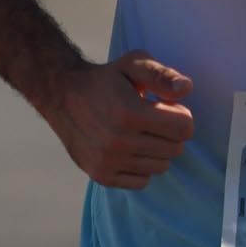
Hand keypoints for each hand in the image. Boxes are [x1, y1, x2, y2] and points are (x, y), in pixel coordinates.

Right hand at [42, 50, 193, 189]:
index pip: (185, 128)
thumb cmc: (104, 79)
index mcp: (129, 114)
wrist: (60, 94)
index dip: (179, 115)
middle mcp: (118, 141)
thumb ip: (162, 75)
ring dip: (155, 150)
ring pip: (160, 166)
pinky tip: (126, 150)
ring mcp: (108, 161)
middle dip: (168, 133)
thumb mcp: (133, 65)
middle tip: (148, 120)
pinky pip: (142, 182)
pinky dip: (139, 167)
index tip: (162, 106)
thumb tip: (186, 89)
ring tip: (136, 133)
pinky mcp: (100, 175)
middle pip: (175, 149)